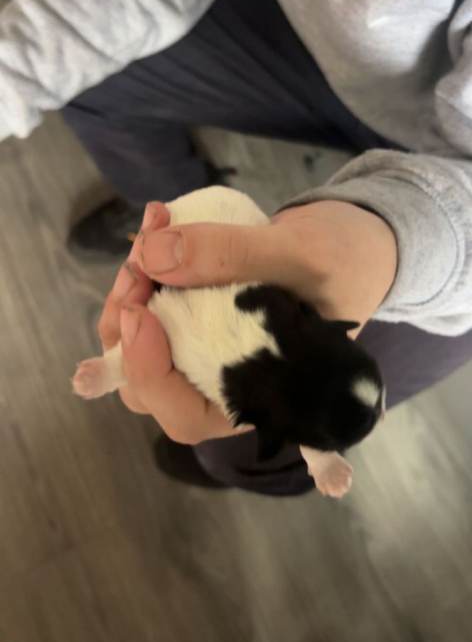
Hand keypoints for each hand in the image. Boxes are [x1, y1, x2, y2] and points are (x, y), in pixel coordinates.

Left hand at [98, 198, 396, 444]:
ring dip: (131, 295)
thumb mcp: (301, 253)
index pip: (185, 415)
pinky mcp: (200, 320)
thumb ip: (233, 255)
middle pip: (150, 387)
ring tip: (150, 235)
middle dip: (128, 328)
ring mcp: (210, 353)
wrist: (364, 242)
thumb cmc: (349, 260)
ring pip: (142, 349)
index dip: (149, 375)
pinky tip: (159, 226)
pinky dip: (147, 271)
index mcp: (260, 397)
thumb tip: (153, 257)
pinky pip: (155, 310)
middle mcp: (228, 385)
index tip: (140, 313)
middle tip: (139, 263)